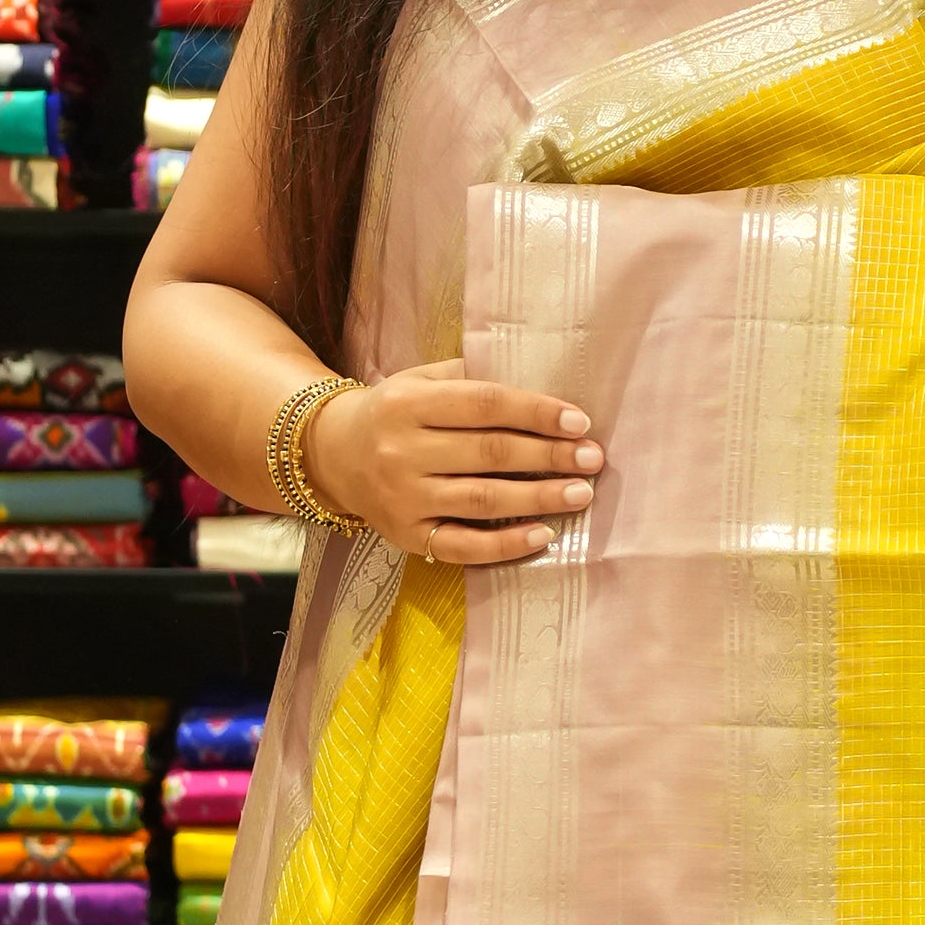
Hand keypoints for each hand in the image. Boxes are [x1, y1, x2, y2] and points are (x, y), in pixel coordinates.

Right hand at [306, 360, 604, 566]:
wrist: (331, 454)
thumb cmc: (393, 413)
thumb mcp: (419, 380)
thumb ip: (468, 379)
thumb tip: (538, 389)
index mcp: (409, 403)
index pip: (484, 404)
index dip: (536, 412)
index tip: (579, 422)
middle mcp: (403, 450)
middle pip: (490, 453)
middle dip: (548, 456)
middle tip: (593, 459)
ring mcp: (404, 497)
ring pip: (483, 499)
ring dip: (538, 498)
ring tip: (580, 493)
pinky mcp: (407, 535)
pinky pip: (462, 546)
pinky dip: (505, 544)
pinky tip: (541, 535)